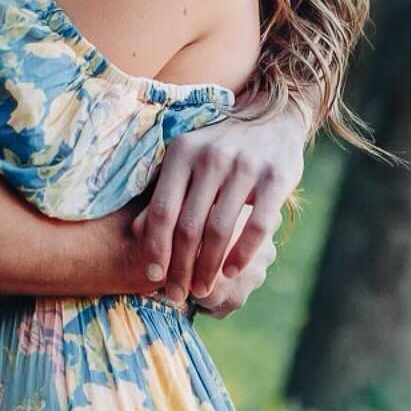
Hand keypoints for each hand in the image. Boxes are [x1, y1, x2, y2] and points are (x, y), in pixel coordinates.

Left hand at [132, 102, 303, 301]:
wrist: (273, 116)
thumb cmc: (219, 147)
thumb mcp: (187, 160)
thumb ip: (164, 193)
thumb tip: (135, 233)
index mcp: (183, 152)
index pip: (163, 210)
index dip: (156, 248)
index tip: (153, 278)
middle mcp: (211, 156)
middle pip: (189, 226)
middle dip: (180, 267)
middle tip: (177, 294)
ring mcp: (245, 166)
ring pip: (220, 230)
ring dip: (208, 267)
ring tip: (201, 289)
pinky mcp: (276, 178)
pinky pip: (256, 225)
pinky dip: (241, 254)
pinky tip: (231, 271)